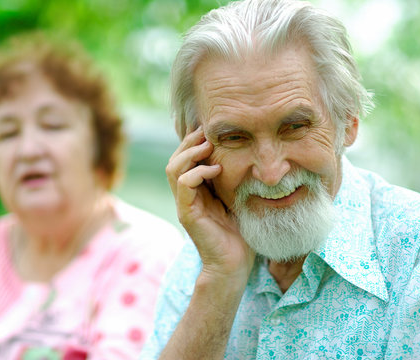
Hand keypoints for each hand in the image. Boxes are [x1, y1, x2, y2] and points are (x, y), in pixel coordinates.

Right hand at [166, 127, 254, 279]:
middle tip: (207, 132)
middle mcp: (186, 196)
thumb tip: (246, 156)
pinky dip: (197, 172)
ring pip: (173, 169)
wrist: (234, 265)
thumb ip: (233, 181)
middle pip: (175, 159)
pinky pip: (184, 185)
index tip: (212, 130)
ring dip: (190, 153)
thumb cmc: (240, 234)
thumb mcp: (237, 200)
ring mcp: (185, 204)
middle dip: (190, 142)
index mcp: (196, 191)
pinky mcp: (187, 214)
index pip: (185, 159)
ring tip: (209, 146)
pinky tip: (216, 169)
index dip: (194, 142)